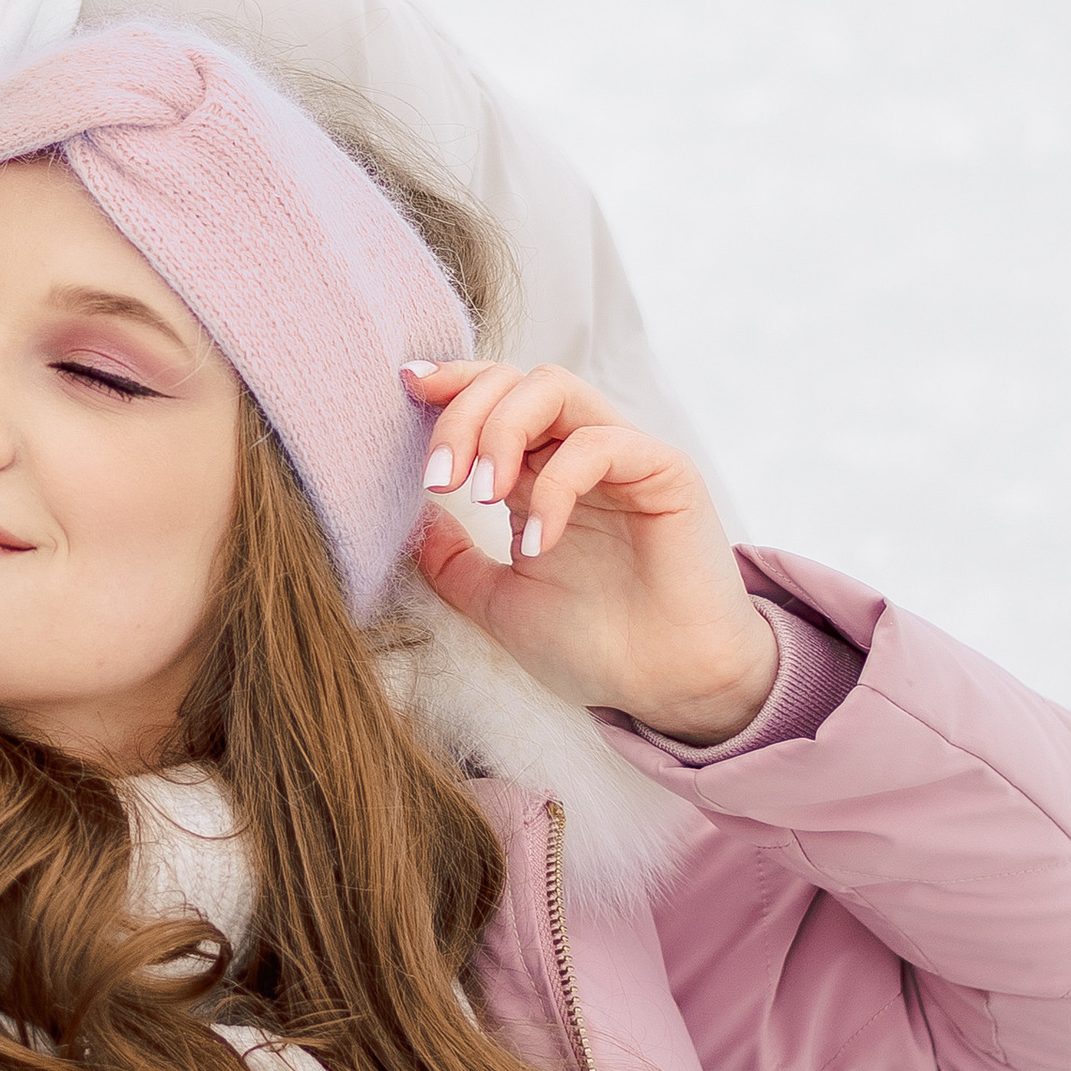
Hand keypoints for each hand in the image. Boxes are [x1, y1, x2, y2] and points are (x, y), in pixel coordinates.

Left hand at [404, 362, 778, 743]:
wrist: (665, 689)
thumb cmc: (593, 647)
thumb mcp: (497, 601)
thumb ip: (451, 561)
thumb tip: (406, 521)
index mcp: (538, 474)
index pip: (492, 397)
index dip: (450, 385)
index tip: (405, 391)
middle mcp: (577, 455)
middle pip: (513, 380)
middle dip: (461, 415)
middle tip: (437, 481)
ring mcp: (622, 458)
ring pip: (554, 387)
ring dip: (501, 429)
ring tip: (480, 495)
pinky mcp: (664, 471)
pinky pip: (599, 443)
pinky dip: (556, 485)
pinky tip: (539, 542)